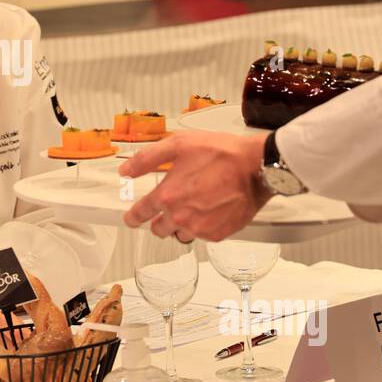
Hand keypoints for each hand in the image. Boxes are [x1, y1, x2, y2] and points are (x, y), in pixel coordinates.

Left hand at [118, 131, 270, 241]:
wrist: (256, 167)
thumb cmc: (221, 153)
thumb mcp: (179, 145)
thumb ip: (147, 159)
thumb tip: (125, 170)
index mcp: (167, 196)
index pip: (141, 213)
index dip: (133, 217)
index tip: (131, 219)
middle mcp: (181, 216)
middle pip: (158, 230)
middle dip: (159, 221)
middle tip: (168, 209)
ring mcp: (200, 228)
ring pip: (179, 235)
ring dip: (180, 225)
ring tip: (193, 207)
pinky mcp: (217, 234)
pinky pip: (201, 237)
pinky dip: (202, 227)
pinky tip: (209, 211)